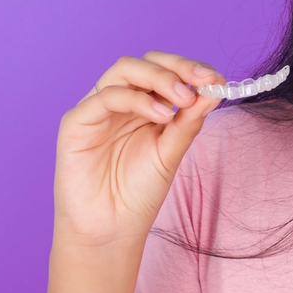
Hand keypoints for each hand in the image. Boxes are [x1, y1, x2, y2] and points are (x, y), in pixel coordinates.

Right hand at [54, 51, 226, 248]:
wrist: (111, 230)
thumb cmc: (139, 192)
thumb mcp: (173, 150)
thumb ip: (190, 120)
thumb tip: (215, 88)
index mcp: (143, 104)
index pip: (165, 69)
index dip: (191, 68)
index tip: (216, 78)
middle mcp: (119, 101)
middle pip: (145, 62)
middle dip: (178, 67)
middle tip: (204, 81)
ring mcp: (96, 109)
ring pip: (124, 70)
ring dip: (160, 78)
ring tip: (183, 100)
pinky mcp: (76, 123)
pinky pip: (106, 96)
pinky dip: (138, 100)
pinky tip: (162, 116)